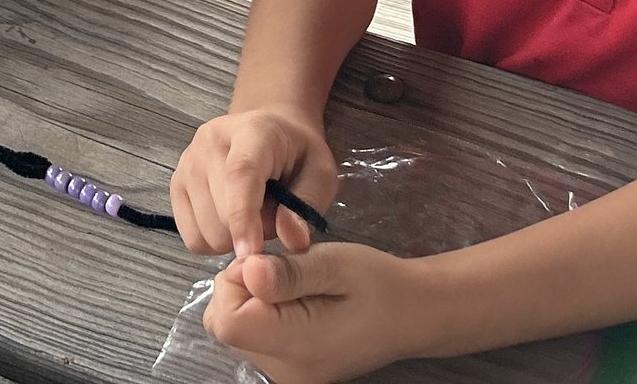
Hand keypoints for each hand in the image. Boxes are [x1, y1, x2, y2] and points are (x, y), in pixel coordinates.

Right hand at [174, 106, 342, 256]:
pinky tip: (230, 223)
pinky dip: (213, 243)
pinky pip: (192, 237)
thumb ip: (307, 206)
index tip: (251, 255)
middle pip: (221, 212)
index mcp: (252, 131)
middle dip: (253, 233)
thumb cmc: (298, 156)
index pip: (240, 174)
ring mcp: (188, 161)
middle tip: (273, 218)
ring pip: (206, 231)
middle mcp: (210, 141)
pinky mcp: (176, 183)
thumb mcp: (320, 175)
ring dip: (233, 240)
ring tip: (253, 217)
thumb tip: (292, 240)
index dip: (244, 217)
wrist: (270, 131)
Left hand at [203, 243, 429, 383]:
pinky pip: (253, 337)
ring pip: (235, 329)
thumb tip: (247, 272)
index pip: (226, 320)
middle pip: (224, 325)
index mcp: (296, 347)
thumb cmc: (377, 283)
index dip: (235, 282)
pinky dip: (262, 312)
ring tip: (295, 285)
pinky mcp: (289, 371)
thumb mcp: (335, 265)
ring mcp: (286, 377)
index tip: (267, 263)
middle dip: (241, 288)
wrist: (412, 314)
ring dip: (252, 299)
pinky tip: (295, 301)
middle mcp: (285, 373)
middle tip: (283, 270)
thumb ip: (288, 273)